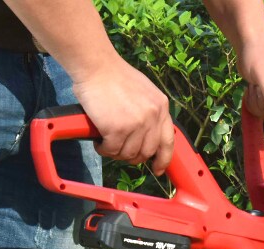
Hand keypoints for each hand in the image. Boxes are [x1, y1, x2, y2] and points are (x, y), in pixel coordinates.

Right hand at [71, 57, 173, 175]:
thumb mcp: (143, 92)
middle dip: (132, 156)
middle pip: (146, 152)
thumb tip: (147, 136)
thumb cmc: (113, 76)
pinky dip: (103, 149)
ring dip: (115, 152)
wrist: (95, 65)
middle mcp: (152, 116)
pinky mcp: (117, 129)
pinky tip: (99, 140)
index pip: (168, 141)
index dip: (163, 159)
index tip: (158, 169)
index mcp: (161, 106)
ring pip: (128, 154)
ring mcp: (136, 123)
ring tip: (106, 141)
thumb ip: (149, 112)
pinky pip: (111, 150)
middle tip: (119, 149)